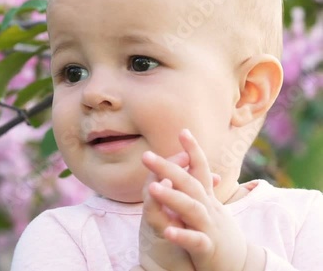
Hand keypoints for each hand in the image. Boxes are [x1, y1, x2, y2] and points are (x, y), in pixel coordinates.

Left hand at [142, 129, 249, 270]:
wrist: (242, 265)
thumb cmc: (219, 234)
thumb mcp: (210, 209)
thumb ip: (199, 190)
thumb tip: (191, 170)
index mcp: (207, 199)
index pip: (200, 169)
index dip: (193, 150)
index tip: (183, 130)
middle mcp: (209, 208)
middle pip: (189, 184)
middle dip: (168, 167)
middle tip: (146, 155)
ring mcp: (210, 227)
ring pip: (192, 209)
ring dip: (172, 197)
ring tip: (153, 187)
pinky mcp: (208, 249)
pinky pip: (195, 240)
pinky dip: (182, 235)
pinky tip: (167, 231)